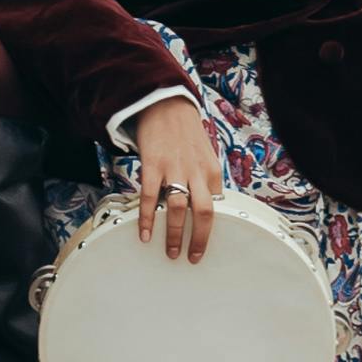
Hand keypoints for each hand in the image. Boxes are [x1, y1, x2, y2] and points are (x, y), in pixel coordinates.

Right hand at [131, 94, 223, 263]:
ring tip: (170, 251)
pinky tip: (144, 233)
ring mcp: (174, 168)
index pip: (217, 207)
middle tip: (192, 257)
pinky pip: (150, 197)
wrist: (166, 104)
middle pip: (203, 213)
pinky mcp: (153, 164)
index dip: (211, 230)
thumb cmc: (186, 134)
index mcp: (213, 171)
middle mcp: (197, 171)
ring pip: (177, 208)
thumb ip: (206, 181)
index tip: (204, 247)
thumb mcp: (205, 156)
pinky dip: (147, 218)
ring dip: (173, 234)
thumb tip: (205, 207)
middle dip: (198, 239)